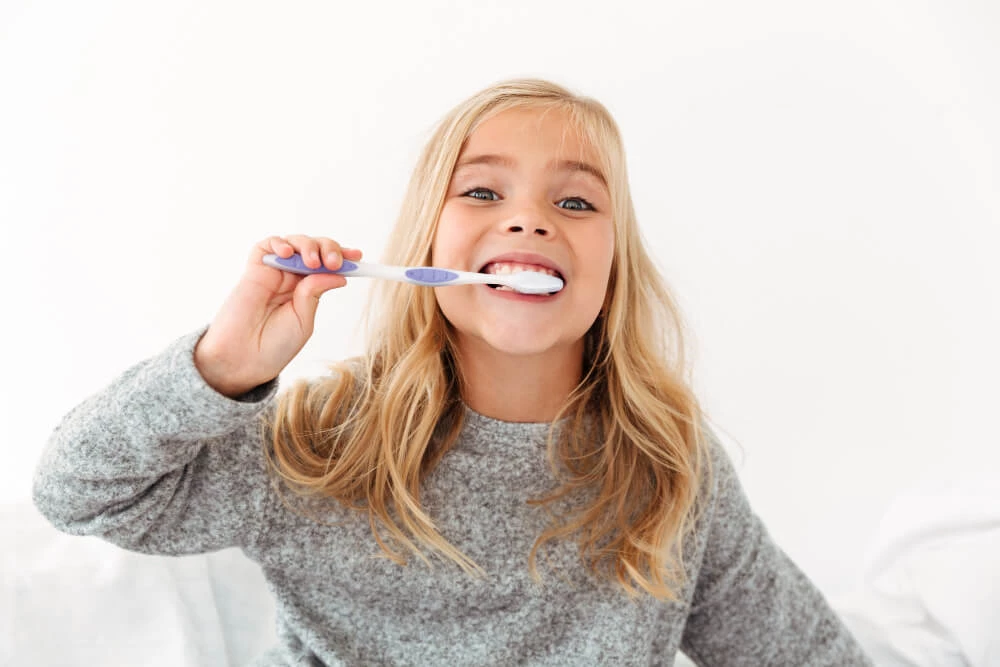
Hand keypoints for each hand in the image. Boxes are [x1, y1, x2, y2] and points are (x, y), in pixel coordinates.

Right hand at [193, 235, 362, 397]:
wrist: (243, 358)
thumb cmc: (274, 346)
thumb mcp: (304, 320)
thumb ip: (315, 294)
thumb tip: (338, 275)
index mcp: (307, 290)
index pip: (328, 266)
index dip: (343, 258)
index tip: (358, 257)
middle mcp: (292, 278)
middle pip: (315, 249)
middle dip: (329, 249)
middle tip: (335, 262)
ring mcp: (273, 272)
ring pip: (295, 243)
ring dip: (308, 246)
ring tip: (312, 262)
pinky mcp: (253, 269)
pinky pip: (266, 245)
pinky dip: (279, 242)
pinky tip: (287, 252)